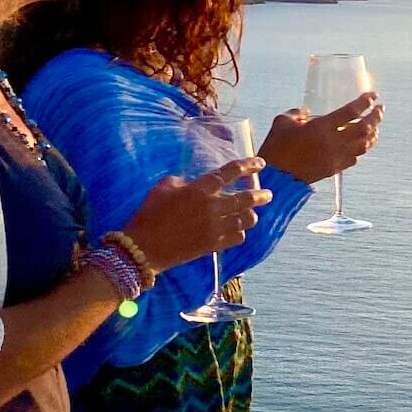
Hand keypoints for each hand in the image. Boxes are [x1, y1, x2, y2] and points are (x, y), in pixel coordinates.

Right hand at [123, 157, 270, 271]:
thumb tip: (193, 184)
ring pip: (246, 219)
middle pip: (247, 198)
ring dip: (250, 215)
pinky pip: (238, 237)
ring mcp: (216, 227)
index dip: (248, 165)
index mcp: (200, 189)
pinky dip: (240, 232)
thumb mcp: (162, 188)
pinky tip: (237, 230)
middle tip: (267, 194)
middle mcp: (212, 207)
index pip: (230, 172)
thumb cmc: (149, 214)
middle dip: (261, 195)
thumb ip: (182, 182)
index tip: (260, 163)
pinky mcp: (214, 245)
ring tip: (250, 213)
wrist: (144, 248)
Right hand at [259, 93, 381, 183]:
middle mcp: (334, 142)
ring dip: (373, 133)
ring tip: (375, 126)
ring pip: (364, 144)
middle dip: (375, 117)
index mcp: (321, 127)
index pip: (351, 112)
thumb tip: (306, 111)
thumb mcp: (282, 122)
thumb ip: (297, 113)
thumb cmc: (276, 147)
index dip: (365, 102)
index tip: (373, 96)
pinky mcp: (335, 169)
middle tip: (380, 109)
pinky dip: (362, 148)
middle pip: (365, 128)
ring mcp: (337, 157)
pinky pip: (356, 157)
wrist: (276, 177)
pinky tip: (361, 143)